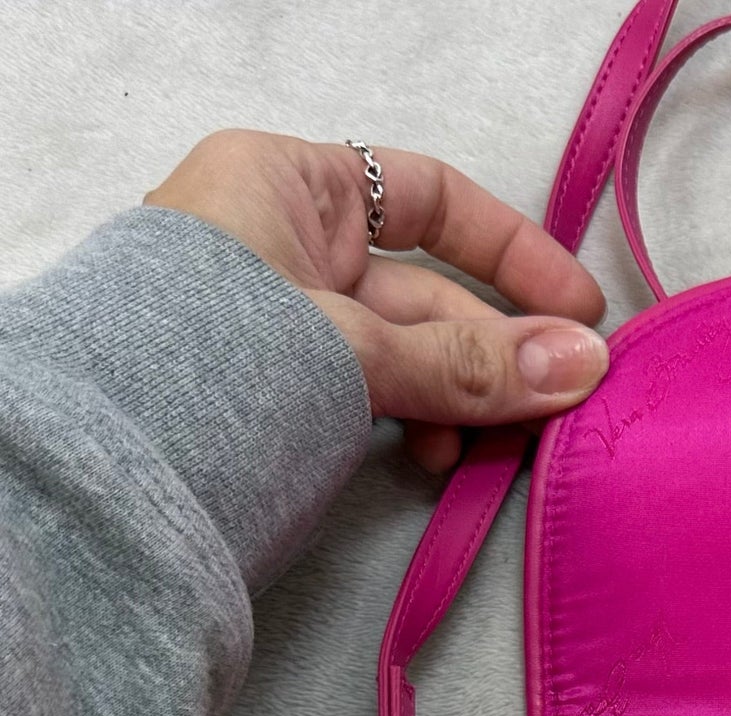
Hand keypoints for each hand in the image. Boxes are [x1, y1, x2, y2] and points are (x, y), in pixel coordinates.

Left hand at [145, 129, 606, 472]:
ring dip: (468, 402)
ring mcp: (286, 327)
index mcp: (287, 187)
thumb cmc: (215, 365)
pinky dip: (423, 428)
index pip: (427, 195)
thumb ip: (474, 363)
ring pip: (411, 356)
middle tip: (559, 407)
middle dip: (500, 351)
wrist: (104, 474)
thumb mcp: (357, 350)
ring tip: (499, 449)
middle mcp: (287, 247)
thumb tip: (585, 364)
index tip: (578, 313)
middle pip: (429, 292)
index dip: (512, 250)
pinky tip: (442, 463)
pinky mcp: (285, 398)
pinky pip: (380, 400)